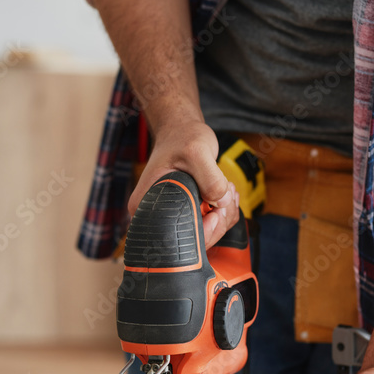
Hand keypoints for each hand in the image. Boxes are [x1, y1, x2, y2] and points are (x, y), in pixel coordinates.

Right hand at [128, 120, 238, 247]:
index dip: (201, 232)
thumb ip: (211, 178)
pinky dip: (225, 212)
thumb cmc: (182, 138)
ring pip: (207, 235)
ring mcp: (173, 217)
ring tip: (227, 187)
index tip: (215, 211)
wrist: (182, 131)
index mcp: (146, 206)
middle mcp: (156, 216)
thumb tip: (221, 202)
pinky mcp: (188, 214)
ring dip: (225, 214)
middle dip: (218, 221)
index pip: (173, 239)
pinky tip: (226, 192)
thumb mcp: (197, 151)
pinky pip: (212, 226)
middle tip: (226, 194)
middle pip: (193, 242)